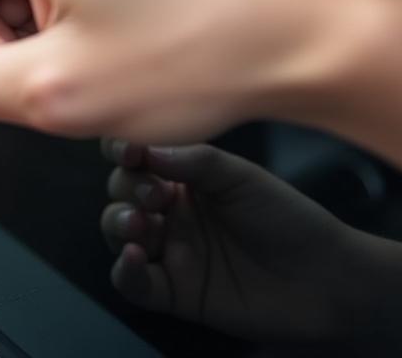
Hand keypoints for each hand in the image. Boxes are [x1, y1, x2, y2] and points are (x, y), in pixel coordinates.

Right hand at [100, 139, 401, 352]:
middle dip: (128, 187)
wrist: (325, 278)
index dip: (121, 149)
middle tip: (155, 195)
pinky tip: (134, 257)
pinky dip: (125, 270)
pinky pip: (132, 283)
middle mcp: (170, 211)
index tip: (127, 150)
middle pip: (121, 190)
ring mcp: (169, 251)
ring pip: (117, 231)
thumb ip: (192, 160)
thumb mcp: (240, 176)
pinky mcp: (174, 292)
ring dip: (117, 221)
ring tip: (140, 223)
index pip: (136, 157)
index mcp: (182, 178)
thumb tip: (145, 150)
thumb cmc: (286, 217)